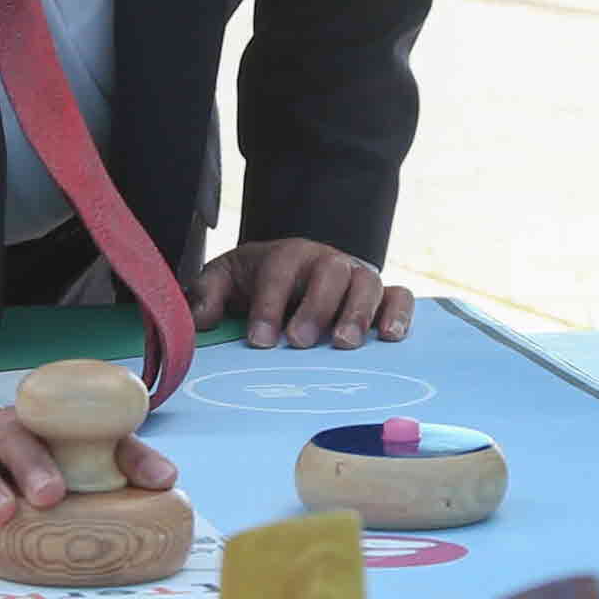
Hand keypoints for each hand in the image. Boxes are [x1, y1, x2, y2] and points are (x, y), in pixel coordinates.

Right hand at [0, 398, 176, 576]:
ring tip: (0, 518)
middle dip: (32, 465)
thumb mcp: (70, 449)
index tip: (154, 479)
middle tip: (50, 495)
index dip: (122, 451)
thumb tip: (167, 482)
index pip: (85, 429)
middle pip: (13, 439)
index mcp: (42, 421)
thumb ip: (119, 460)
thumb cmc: (25, 454)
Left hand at [190, 238, 412, 351]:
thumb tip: (199, 318)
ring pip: (367, 284)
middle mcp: (326, 260)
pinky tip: (390, 337)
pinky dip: (399, 313)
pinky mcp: (382, 295)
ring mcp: (357, 275)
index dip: (269, 305)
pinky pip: (400, 296)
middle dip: (315, 308)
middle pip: (329, 273)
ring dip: (357, 313)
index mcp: (285, 254)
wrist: (288, 273)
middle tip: (301, 341)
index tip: (260, 340)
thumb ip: (206, 295)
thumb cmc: (254, 280)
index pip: (278, 272)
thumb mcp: (223, 280)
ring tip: (343, 344)